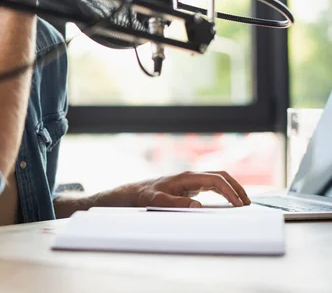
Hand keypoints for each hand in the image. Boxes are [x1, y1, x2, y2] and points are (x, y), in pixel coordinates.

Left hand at [98, 171, 251, 207]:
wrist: (135, 192)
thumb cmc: (145, 195)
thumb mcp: (158, 201)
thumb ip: (176, 203)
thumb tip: (198, 206)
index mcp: (186, 177)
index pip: (215, 180)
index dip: (229, 191)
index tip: (238, 204)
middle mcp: (191, 176)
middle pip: (221, 176)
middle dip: (236, 187)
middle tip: (247, 203)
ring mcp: (191, 180)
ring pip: (218, 179)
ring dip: (232, 188)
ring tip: (243, 203)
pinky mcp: (190, 186)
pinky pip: (212, 186)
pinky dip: (224, 191)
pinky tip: (229, 201)